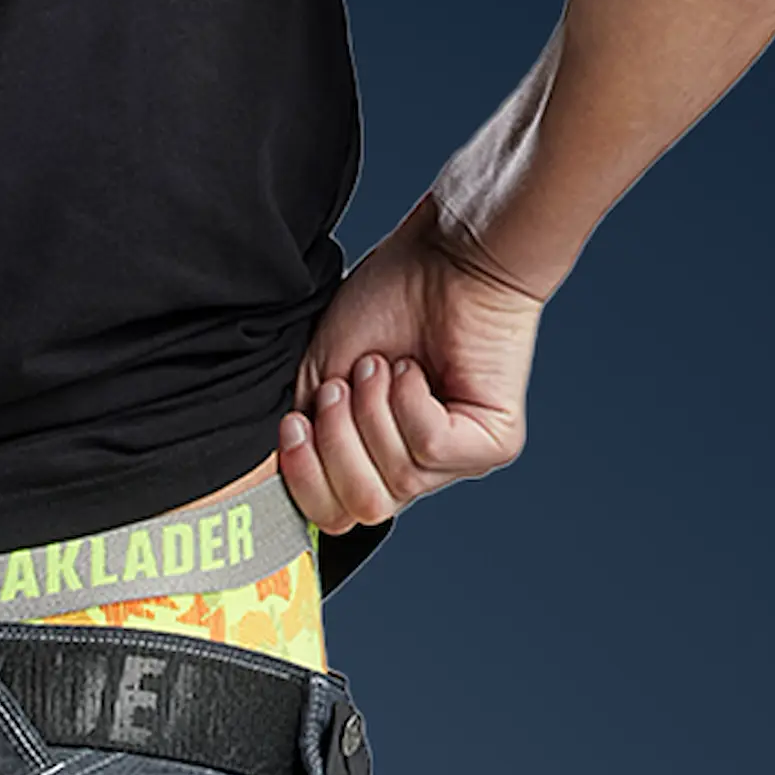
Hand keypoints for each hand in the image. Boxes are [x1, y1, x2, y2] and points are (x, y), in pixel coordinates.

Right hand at [278, 195, 549, 532]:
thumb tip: (281, 484)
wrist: (443, 259)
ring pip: (397, 478)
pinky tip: (414, 369)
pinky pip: (431, 448)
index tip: (294, 423)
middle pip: (363, 507)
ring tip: (380, 366)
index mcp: (372, 460)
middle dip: (339, 443)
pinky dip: (411, 402)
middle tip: (343, 387)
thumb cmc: (386, 305)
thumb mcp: (317, 379)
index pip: (333, 515)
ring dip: (374, 411)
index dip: (305, 477)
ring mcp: (457, 461)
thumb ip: (301, 438)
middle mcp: (417, 469)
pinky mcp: (492, 443)